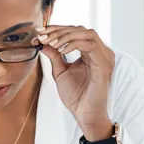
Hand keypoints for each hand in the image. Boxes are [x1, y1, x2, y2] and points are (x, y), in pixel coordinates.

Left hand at [35, 25, 114, 139]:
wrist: (84, 114)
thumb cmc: (76, 96)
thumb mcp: (60, 72)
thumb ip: (54, 56)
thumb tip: (42, 42)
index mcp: (91, 52)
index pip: (75, 32)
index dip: (57, 29)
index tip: (39, 31)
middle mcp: (101, 52)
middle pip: (80, 29)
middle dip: (59, 30)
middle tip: (42, 35)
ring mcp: (104, 57)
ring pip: (86, 34)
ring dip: (66, 36)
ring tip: (51, 42)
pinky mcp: (103, 65)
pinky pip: (90, 46)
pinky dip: (74, 44)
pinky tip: (61, 50)